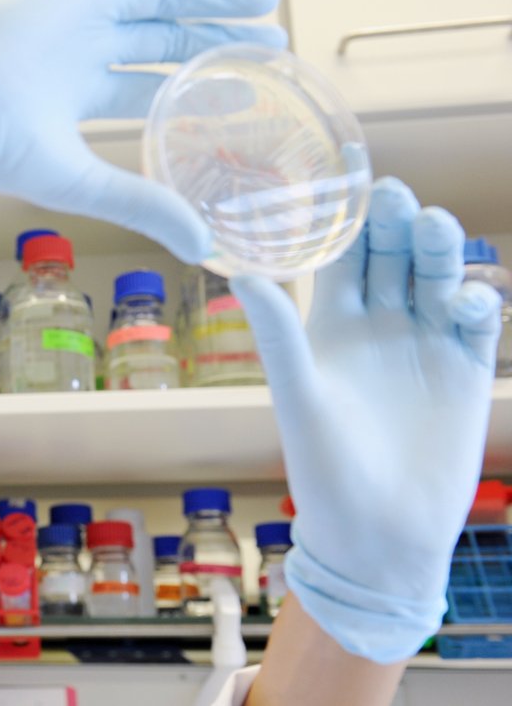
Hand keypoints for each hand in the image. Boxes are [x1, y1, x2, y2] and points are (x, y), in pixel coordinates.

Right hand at [0, 0, 285, 262]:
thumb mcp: (86, 182)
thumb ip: (146, 206)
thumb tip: (207, 248)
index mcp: (78, 97)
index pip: (151, 90)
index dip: (199, 90)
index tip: (249, 90)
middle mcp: (81, 51)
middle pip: (163, 40)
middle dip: (214, 39)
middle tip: (271, 39)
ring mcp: (78, 13)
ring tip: (265, 2)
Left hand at [230, 177, 503, 662]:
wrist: (378, 534)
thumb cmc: (323, 470)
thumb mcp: (298, 397)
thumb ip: (279, 335)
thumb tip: (239, 273)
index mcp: (328, 324)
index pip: (340, 255)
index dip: (346, 220)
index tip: (348, 182)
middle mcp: (377, 324)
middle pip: (392, 255)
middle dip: (396, 223)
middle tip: (394, 198)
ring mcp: (423, 343)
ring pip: (435, 276)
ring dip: (438, 250)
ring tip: (432, 231)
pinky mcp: (465, 369)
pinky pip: (476, 318)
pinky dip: (475, 301)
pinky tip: (464, 302)